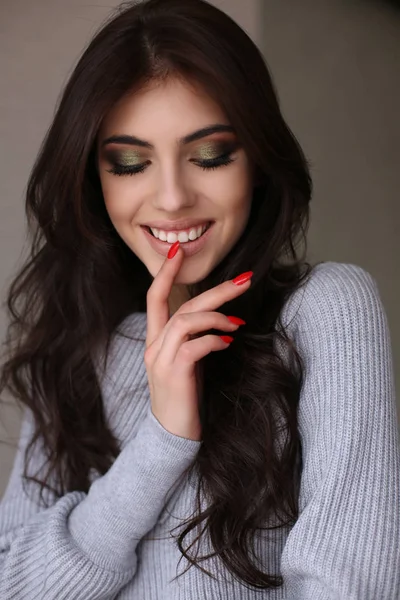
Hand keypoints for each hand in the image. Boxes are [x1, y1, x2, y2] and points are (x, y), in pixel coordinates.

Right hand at [144, 241, 252, 440]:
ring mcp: (161, 360)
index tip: (177, 252)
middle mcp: (154, 346)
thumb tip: (222, 320)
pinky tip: (228, 344)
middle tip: (245, 278)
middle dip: (216, 290)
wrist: (171, 437)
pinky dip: (214, 340)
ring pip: (186, 320)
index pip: (154, 297)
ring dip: (217, 317)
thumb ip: (194, 339)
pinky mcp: (173, 375)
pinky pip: (194, 346)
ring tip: (239, 323)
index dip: (165, 274)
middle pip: (182, 305)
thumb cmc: (184, 398)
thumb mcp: (186, 363)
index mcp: (155, 340)